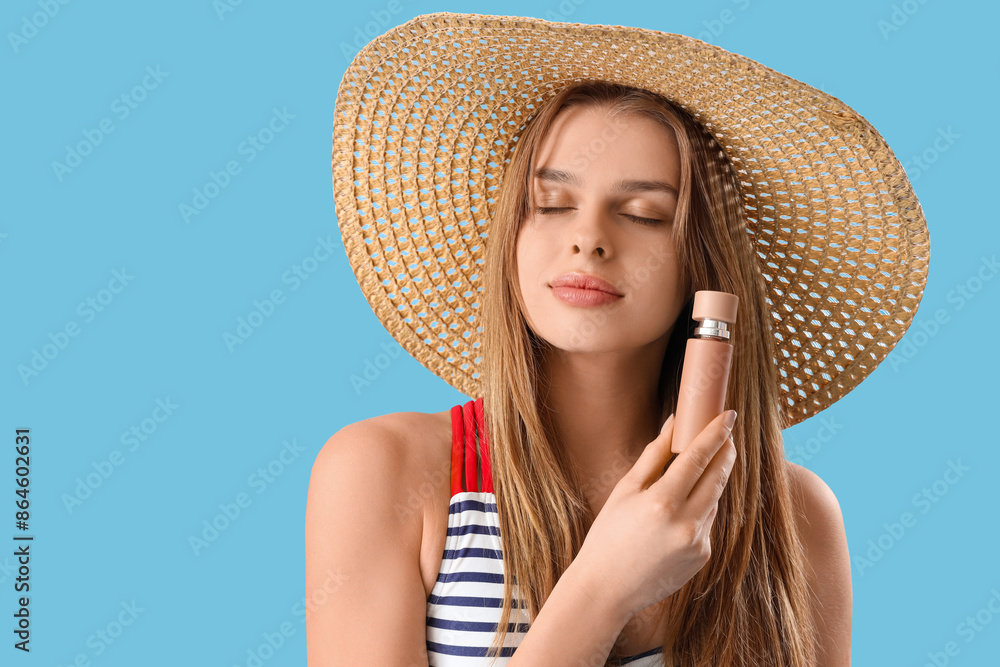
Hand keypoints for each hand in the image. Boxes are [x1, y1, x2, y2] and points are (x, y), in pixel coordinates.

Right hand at [572, 410, 737, 621]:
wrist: (607, 589)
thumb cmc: (608, 535)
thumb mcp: (625, 491)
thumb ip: (653, 456)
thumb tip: (673, 424)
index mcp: (662, 502)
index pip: (698, 458)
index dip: (715, 433)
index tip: (728, 415)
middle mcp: (686, 523)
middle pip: (718, 476)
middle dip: (725, 451)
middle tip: (726, 433)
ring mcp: (698, 542)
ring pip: (715, 498)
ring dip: (713, 478)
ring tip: (701, 464)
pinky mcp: (703, 556)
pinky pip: (708, 521)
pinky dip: (702, 507)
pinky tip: (683, 506)